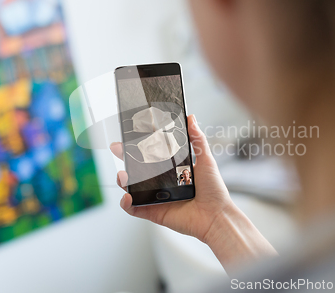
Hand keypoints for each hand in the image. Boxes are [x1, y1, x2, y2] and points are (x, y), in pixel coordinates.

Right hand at [110, 115, 275, 272]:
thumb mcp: (205, 160)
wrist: (216, 215)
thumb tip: (191, 117)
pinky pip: (134, 209)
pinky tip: (127, 197)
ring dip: (122, 180)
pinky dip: (126, 204)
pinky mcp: (153, 212)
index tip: (130, 134)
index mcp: (172, 169)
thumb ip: (197, 139)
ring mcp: (156, 197)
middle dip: (124, 158)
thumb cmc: (213, 189)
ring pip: (132, 188)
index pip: (151, 154)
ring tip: (123, 175)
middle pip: (137, 169)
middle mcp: (162, 183)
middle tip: (117, 148)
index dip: (139, 145)